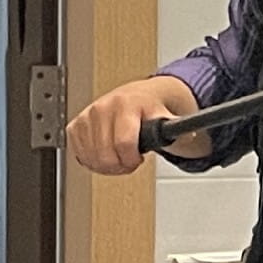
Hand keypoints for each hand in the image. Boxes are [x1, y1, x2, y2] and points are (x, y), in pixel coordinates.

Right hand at [66, 75, 198, 174]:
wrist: (141, 96)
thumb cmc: (155, 110)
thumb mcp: (172, 118)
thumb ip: (179, 130)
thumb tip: (186, 136)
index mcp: (127, 103)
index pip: (123, 143)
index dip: (132, 159)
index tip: (139, 159)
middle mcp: (103, 107)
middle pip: (105, 155)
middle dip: (120, 166)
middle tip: (131, 161)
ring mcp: (87, 115)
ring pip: (91, 157)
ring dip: (107, 166)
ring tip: (121, 157)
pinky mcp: (76, 124)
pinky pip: (79, 154)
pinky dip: (93, 162)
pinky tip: (106, 154)